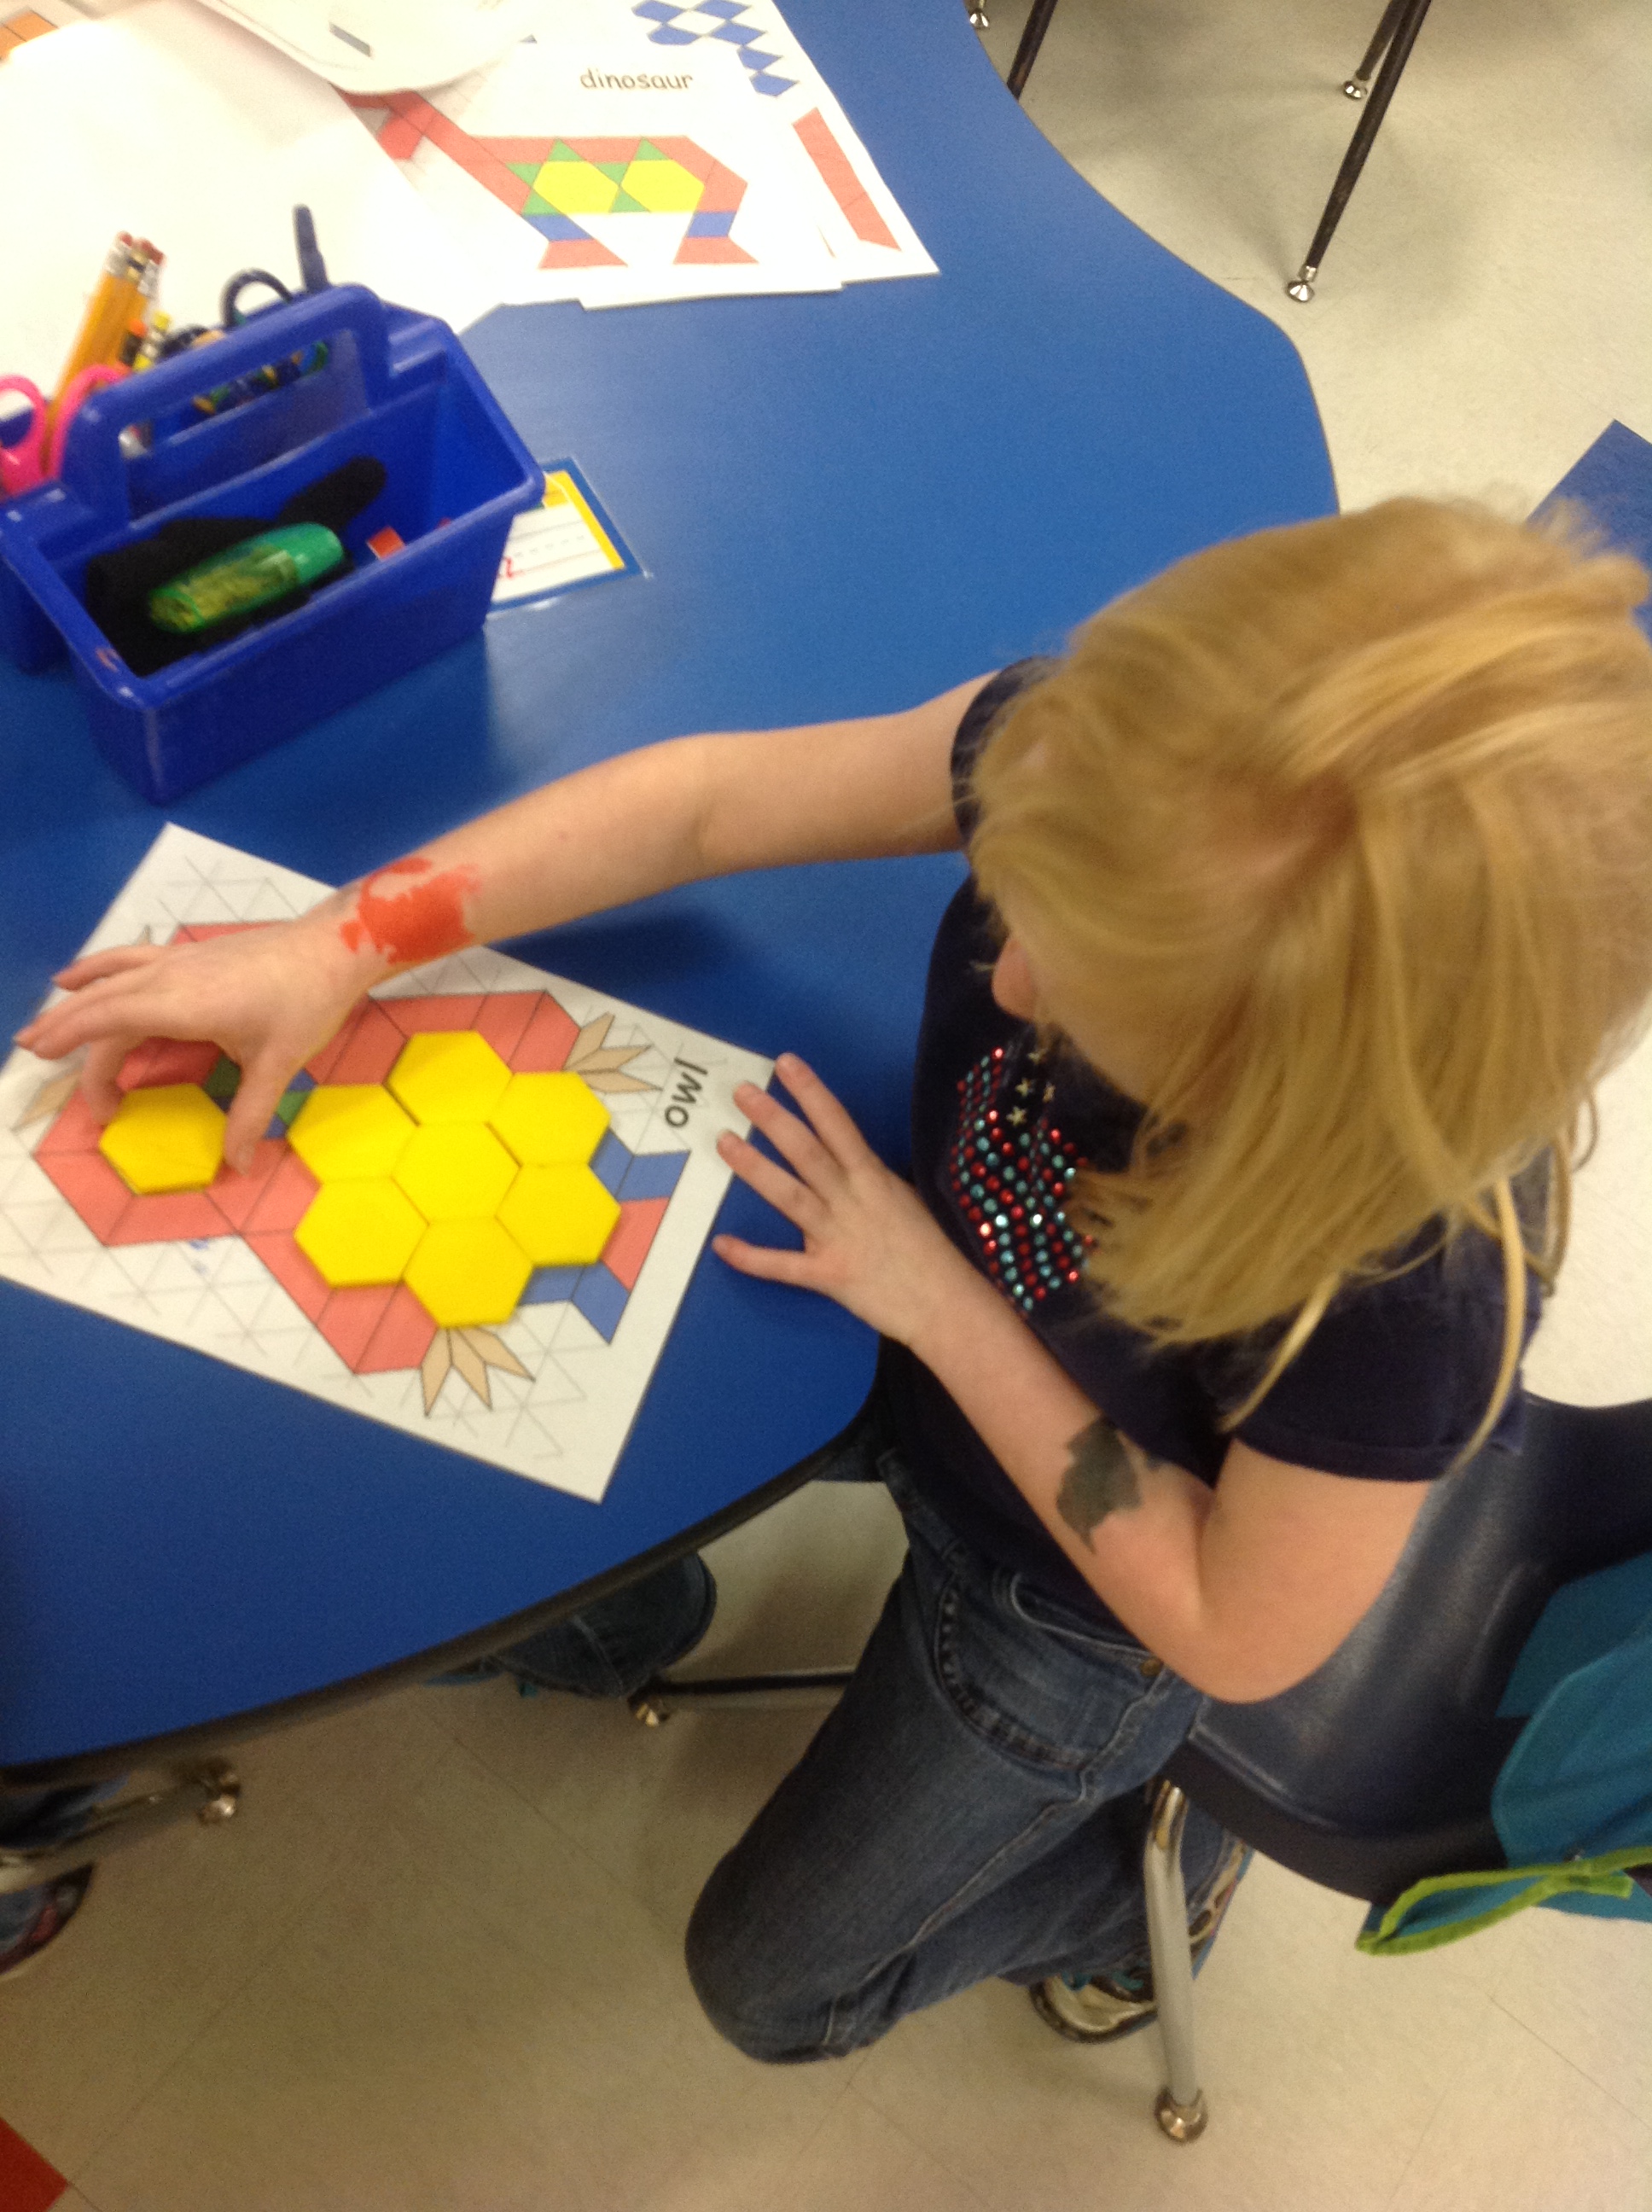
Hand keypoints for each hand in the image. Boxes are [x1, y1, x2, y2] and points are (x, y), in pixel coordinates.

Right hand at [14, 907, 367, 1173]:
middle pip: (105, 1004)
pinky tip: (73, 977)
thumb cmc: (307, 1002)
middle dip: (64, 1029)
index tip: (47, 1061)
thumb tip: (237, 1165)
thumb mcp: (281, 1064)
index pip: (113, 1021)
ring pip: (111, 979)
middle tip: (32, 1057)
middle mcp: (171, 977)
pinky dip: (96, 969)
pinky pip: (128, 960)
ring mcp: (178, 960)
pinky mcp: (189, 954)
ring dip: (72, 1002)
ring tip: (38, 1028)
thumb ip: (250, 1115)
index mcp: (185, 1004)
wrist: (333, 946)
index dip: (75, 1040)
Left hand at [713, 1053, 978, 1344]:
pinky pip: (783, 1265)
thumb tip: (849, 1163)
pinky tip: (722, 1244)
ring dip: (755, 1168)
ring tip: (724, 1141)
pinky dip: (751, 1257)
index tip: (785, 1064)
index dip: (811, 1092)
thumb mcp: (907, 1200)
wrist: (947, 1305)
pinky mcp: (828, 1275)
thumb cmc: (932, 1251)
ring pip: (790, 1195)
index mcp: (875, 1178)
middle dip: (774, 1119)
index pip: (838, 1125)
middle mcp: (853, 1200)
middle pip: (807, 1152)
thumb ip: (872, 1182)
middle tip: (741, 1092)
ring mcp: (837, 1237)